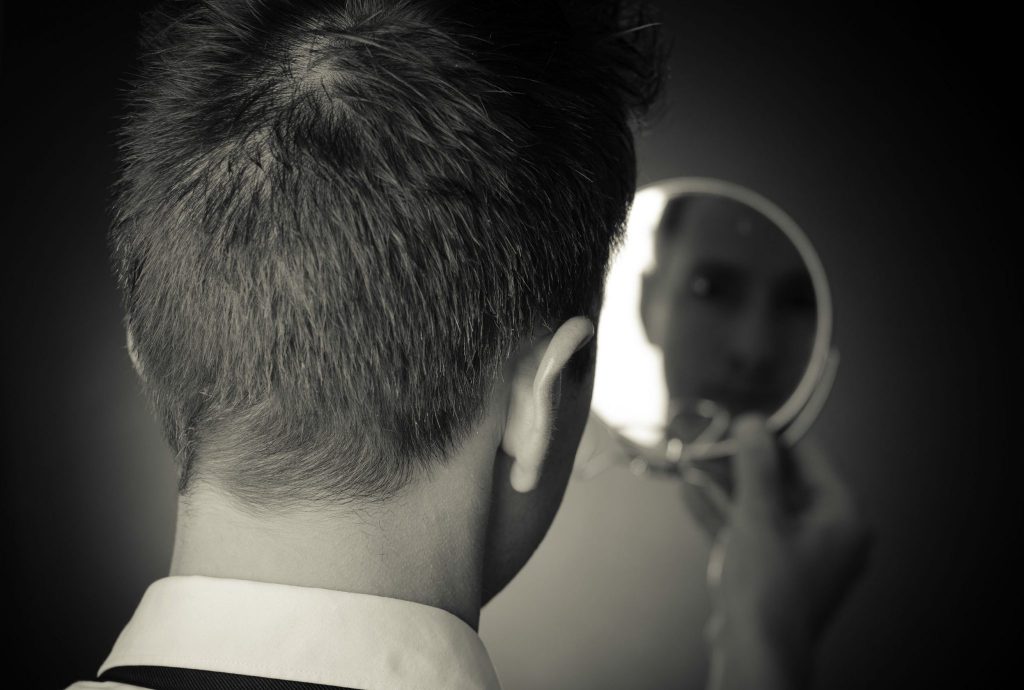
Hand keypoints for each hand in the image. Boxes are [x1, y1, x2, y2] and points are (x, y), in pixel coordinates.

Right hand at [684, 415, 871, 689]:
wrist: (755, 653)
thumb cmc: (768, 588)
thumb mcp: (758, 516)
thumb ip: (755, 467)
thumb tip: (752, 423)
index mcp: (841, 515)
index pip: (809, 457)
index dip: (771, 434)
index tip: (740, 418)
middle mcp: (829, 533)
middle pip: (784, 480)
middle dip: (741, 461)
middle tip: (710, 440)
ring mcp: (802, 553)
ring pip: (762, 505)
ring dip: (725, 484)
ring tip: (691, 460)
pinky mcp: (775, 570)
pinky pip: (750, 529)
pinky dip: (723, 512)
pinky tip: (690, 491)